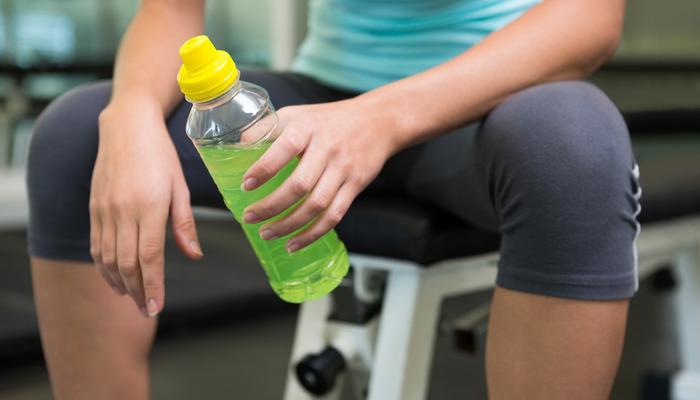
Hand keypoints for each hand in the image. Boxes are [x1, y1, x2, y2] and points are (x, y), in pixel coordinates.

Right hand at [90, 101, 202, 316]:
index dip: (153, 285)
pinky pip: (96, 245)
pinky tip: (114, 278)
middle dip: (137, 291)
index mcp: (150, 207)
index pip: (150, 256)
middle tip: (147, 311)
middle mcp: (124, 212)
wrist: (126, 128)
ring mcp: (105, 210)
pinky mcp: (95, 208)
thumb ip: (185, 224)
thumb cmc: (161, 156)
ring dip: (120, 283)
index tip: (156, 307)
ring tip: (132, 299)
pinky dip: (104, 266)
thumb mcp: (181, 187)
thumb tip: (194, 256)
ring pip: (108, 258)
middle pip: (127, 263)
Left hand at [241, 98, 395, 251]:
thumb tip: (237, 147)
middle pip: (299, 185)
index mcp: (307, 129)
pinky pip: (334, 215)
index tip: (246, 185)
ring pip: (316, 205)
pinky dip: (313, 233)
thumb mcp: (297, 114)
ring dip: (289, 225)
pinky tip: (294, 243)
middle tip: (249, 217)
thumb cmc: (329, 120)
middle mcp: (327, 149)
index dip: (264, 169)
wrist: (378, 121)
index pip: (283, 150)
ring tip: (267, 234)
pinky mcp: (355, 186)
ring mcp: (343, 170)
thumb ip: (267, 129)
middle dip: (271, 206)